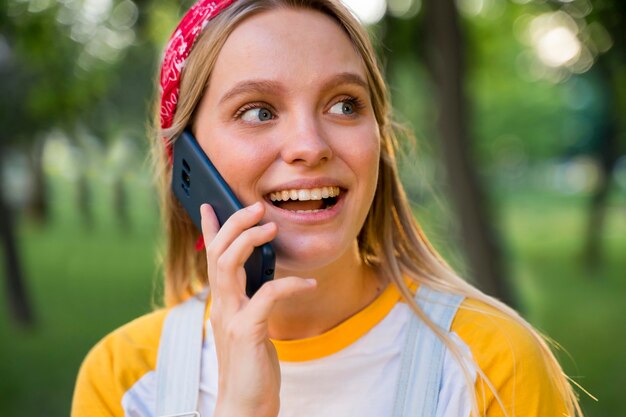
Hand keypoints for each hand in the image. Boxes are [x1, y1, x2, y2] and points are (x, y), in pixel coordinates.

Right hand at [201, 202, 315, 416]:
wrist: (244, 406)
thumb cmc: (251, 367)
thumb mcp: (250, 327)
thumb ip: (251, 302)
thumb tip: (267, 279)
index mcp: (222, 302)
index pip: (211, 258)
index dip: (210, 229)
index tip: (208, 204)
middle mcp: (221, 306)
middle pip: (217, 253)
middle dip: (234, 224)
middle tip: (256, 207)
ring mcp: (230, 318)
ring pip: (228, 265)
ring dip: (249, 241)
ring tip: (271, 228)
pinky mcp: (246, 332)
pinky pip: (267, 296)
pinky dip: (289, 285)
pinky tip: (308, 283)